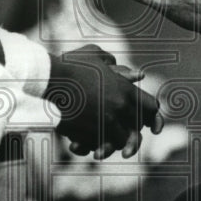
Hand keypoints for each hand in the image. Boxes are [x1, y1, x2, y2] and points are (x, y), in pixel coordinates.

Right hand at [46, 45, 163, 158]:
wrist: (48, 79)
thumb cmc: (70, 64)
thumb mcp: (94, 54)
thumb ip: (112, 62)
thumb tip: (130, 72)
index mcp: (126, 89)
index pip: (152, 107)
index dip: (151, 113)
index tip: (146, 118)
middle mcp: (120, 108)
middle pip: (137, 127)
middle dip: (132, 130)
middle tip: (125, 133)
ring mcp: (105, 123)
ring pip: (120, 140)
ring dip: (113, 140)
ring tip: (105, 139)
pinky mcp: (89, 134)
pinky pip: (99, 146)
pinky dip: (95, 146)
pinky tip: (89, 142)